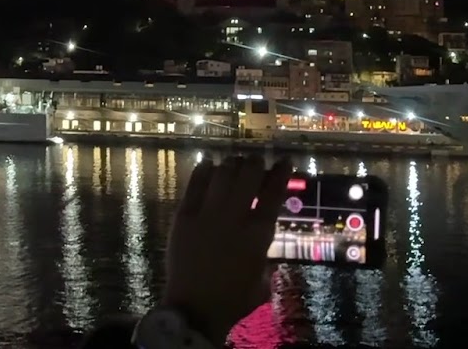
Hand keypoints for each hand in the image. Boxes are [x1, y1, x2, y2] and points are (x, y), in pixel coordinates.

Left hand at [163, 156, 289, 342]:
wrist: (195, 308)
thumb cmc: (233, 300)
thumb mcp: (261, 279)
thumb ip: (265, 257)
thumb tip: (261, 244)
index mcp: (259, 234)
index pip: (274, 194)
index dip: (281, 173)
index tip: (284, 161)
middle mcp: (235, 218)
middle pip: (248, 176)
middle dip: (255, 162)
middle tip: (256, 159)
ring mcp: (207, 214)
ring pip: (222, 174)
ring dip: (231, 163)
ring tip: (234, 161)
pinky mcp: (183, 216)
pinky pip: (194, 184)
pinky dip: (203, 171)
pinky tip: (208, 165)